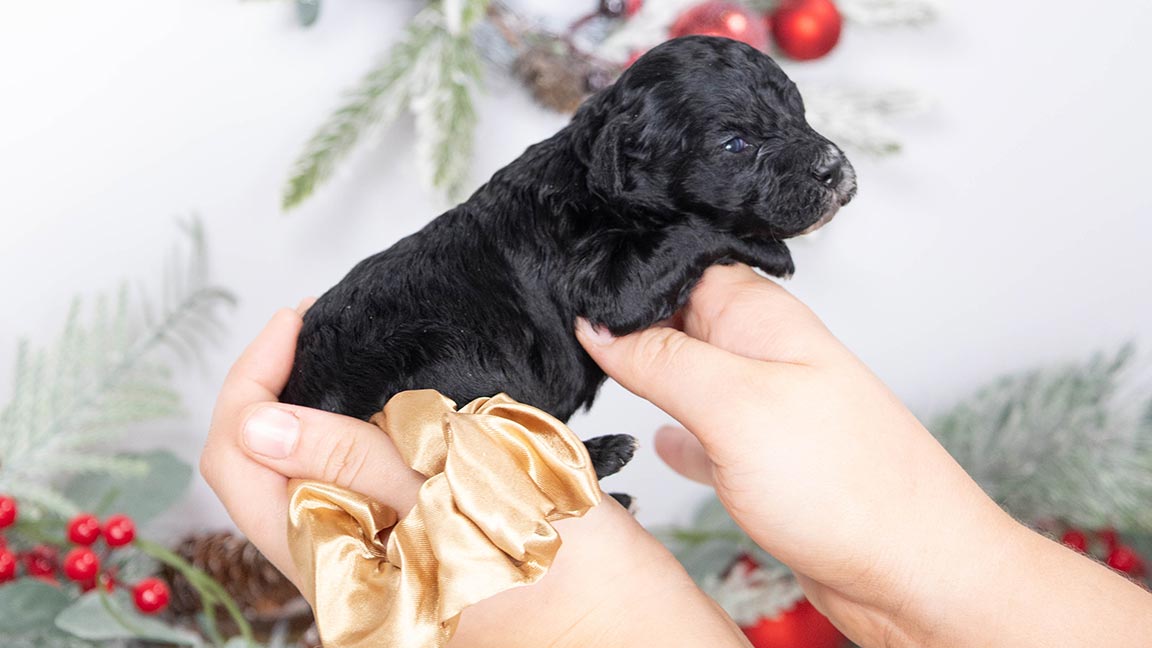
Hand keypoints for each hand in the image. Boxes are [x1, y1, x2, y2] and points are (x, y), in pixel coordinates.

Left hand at [200, 302, 749, 647]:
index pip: (236, 464)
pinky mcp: (408, 546)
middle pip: (257, 469)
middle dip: (276, 385)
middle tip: (319, 325)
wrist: (632, 621)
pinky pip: (353, 482)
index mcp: (335, 563)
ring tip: (356, 351)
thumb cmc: (565, 570)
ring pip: (304, 471)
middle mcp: (339, 566)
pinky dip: (358, 430)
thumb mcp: (459, 493)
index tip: (302, 320)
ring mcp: (372, 557)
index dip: (253, 381)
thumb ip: (354, 459)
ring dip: (316, 405)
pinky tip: (398, 400)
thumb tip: (259, 422)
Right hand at [576, 264, 1151, 646]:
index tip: (571, 288)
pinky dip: (680, 436)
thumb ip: (661, 359)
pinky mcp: (766, 463)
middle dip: (629, 326)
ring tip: (595, 375)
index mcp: (760, 319)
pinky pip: (710, 435)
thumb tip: (599, 325)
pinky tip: (659, 444)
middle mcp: (763, 357)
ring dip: (649, 378)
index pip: (678, 266)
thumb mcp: (734, 405)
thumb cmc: (850, 486)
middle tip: (568, 336)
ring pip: (691, 379)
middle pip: (681, 319)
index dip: (626, 274)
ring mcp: (766, 411)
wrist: (915, 574)